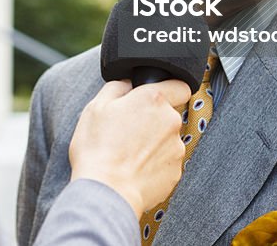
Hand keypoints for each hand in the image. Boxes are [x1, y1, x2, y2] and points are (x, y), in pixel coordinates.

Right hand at [68, 79, 190, 215]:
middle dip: (153, 119)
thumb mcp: (96, 106)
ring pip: (167, 139)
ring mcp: (176, 149)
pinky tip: (134, 169)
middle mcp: (171, 121)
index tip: (153, 98)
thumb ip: (117, 87)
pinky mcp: (175, 172)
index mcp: (154, 100)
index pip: (180, 85)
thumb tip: (128, 84)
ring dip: (153, 142)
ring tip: (128, 154)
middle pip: (169, 114)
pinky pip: (166, 162)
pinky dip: (154, 164)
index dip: (167, 89)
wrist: (107, 192)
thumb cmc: (98, 148)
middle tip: (128, 130)